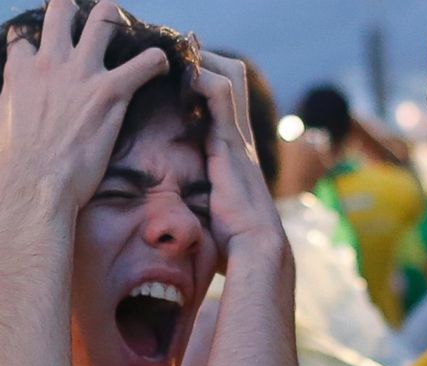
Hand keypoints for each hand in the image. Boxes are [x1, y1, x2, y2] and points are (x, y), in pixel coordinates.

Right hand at [0, 0, 168, 207]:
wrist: (33, 185)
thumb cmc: (6, 166)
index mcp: (20, 72)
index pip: (22, 42)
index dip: (27, 45)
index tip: (31, 51)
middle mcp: (50, 62)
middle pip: (61, 13)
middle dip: (70, 11)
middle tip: (80, 19)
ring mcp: (82, 74)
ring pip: (103, 21)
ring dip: (113, 20)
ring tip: (120, 24)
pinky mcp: (110, 93)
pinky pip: (144, 64)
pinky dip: (155, 62)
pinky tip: (161, 64)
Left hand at [193, 50, 285, 263]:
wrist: (255, 248)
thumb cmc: (234, 241)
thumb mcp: (211, 214)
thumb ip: (200, 204)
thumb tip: (171, 224)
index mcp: (234, 151)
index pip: (226, 100)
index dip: (205, 80)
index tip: (179, 73)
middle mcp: (240, 137)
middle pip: (233, 78)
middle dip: (205, 61)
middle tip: (178, 55)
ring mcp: (238, 137)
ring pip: (229, 77)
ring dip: (202, 62)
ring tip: (178, 56)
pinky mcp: (232, 142)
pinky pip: (220, 95)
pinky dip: (202, 78)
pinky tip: (183, 77)